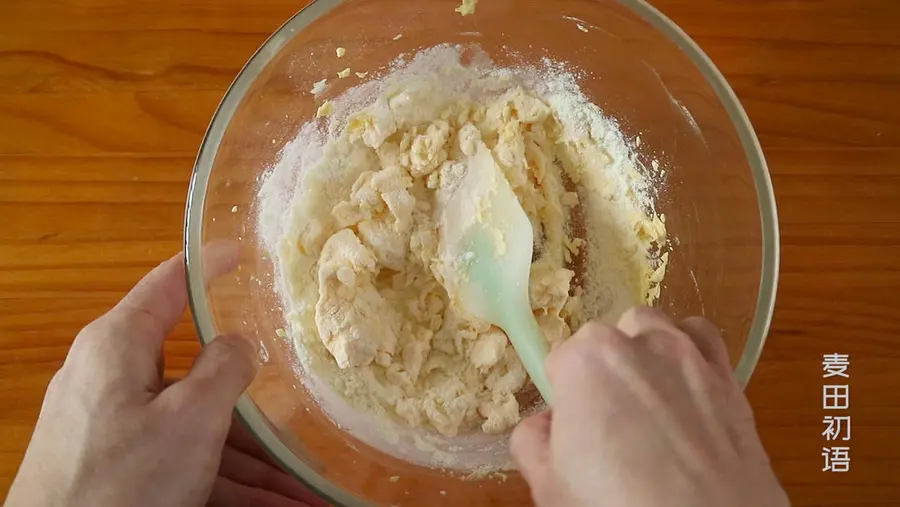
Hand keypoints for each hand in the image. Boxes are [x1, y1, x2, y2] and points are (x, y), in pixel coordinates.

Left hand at [5, 250, 324, 506]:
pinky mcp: (116, 467)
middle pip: (197, 375)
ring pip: (197, 429)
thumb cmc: (121, 484)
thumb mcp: (190, 420)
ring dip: (252, 462)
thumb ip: (225, 369)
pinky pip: (182, 462)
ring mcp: (114, 426)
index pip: (168, 284)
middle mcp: (112, 379)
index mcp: (119, 346)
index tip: (240, 250)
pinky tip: (273, 504)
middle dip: (255, 408)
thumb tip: (240, 343)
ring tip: (304, 490)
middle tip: (302, 416)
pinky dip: (226, 482)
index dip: (208, 264)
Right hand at [511, 307, 789, 506]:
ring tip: (645, 402)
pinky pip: (701, 338)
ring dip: (642, 352)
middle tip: (607, 424)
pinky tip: (683, 387)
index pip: (560, 361)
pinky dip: (688, 350)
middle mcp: (637, 344)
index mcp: (585, 361)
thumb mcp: (550, 486)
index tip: (573, 429)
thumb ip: (533, 443)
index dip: (564, 397)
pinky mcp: (727, 376)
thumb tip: (543, 425)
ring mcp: (687, 356)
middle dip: (602, 372)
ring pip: (652, 329)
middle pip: (605, 340)